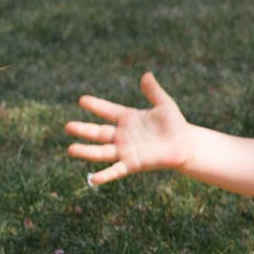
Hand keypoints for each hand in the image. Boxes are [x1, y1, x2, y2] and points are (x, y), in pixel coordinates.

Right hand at [65, 72, 193, 186]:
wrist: (186, 144)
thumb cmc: (175, 124)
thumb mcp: (164, 105)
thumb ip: (154, 91)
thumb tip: (147, 74)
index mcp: (128, 119)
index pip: (108, 111)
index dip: (96, 105)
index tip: (82, 100)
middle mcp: (123, 135)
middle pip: (98, 133)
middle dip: (83, 130)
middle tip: (68, 126)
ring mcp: (126, 150)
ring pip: (101, 152)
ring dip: (86, 152)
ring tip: (70, 149)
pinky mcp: (133, 164)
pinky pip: (116, 170)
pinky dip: (105, 175)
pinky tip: (93, 179)